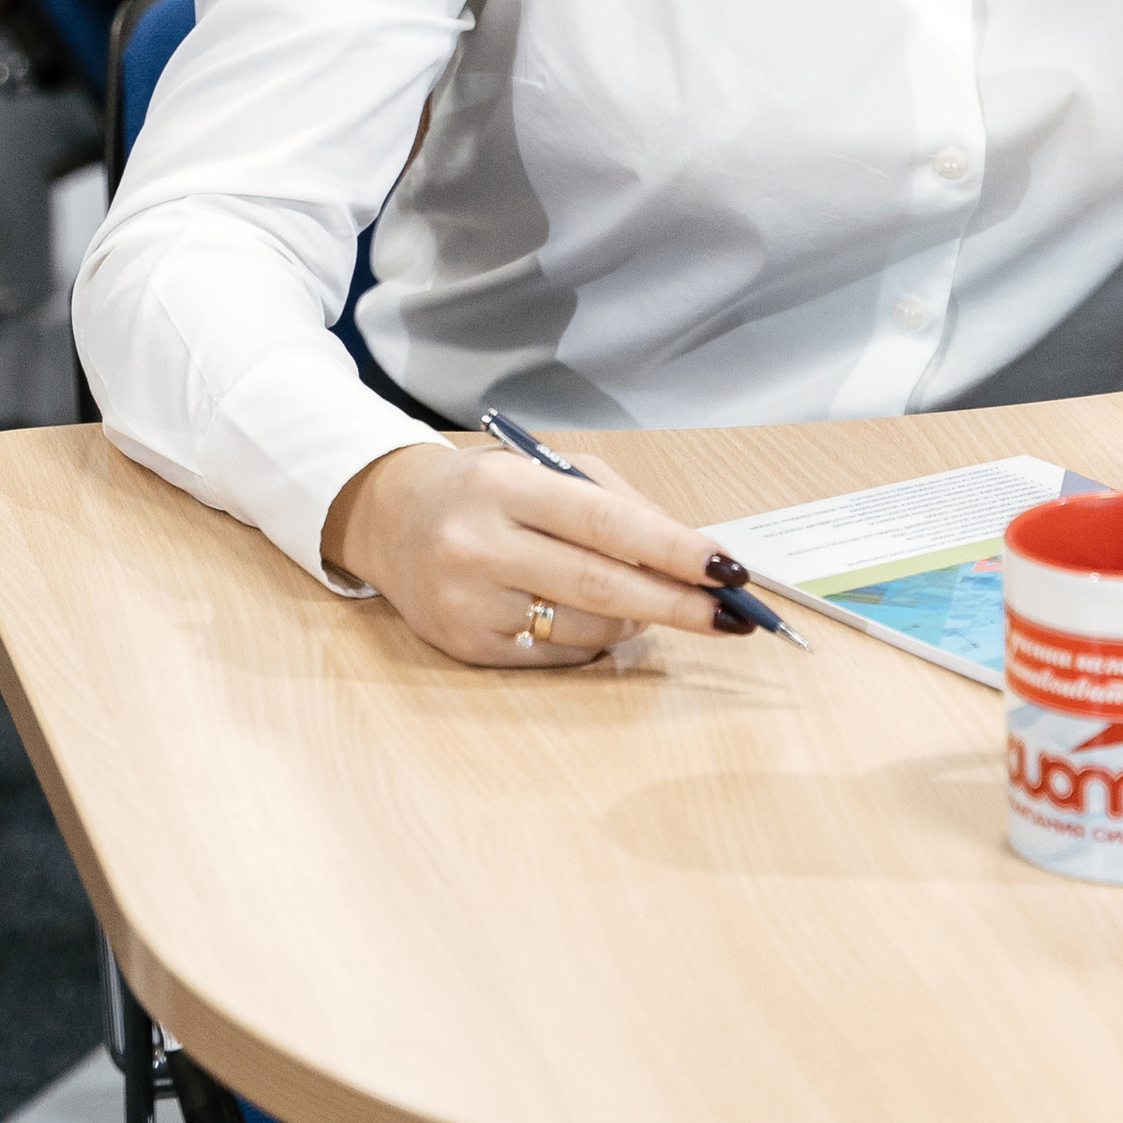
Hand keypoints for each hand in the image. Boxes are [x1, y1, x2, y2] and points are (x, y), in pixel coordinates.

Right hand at [320, 437, 747, 668]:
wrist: (390, 518)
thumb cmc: (486, 490)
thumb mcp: (542, 468)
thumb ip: (614, 503)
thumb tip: (689, 559)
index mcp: (504, 485)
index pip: (607, 523)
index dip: (674, 550)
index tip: (728, 569)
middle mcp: (480, 544)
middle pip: (604, 586)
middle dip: (678, 604)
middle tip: (732, 616)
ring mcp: (469, 601)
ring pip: (587, 628)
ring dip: (635, 621)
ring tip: (643, 602)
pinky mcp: (466, 647)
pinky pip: (558, 655)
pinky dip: (591, 639)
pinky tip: (583, 614)